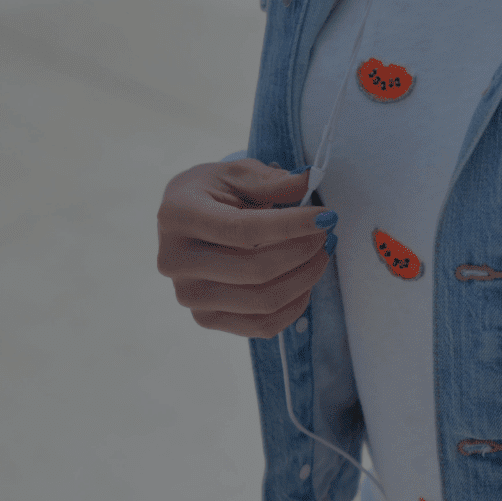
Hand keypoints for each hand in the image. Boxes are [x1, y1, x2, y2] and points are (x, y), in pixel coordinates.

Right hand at [156, 159, 332, 337]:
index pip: (243, 229)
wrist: (188, 222)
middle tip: (327, 235)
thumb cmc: (215, 193)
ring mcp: (188, 295)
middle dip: (304, 252)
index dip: (291, 226)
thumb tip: (308, 182)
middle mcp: (174, 260)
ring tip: (321, 255)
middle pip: (256, 270)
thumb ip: (272, 180)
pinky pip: (262, 326)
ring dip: (305, 279)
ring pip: (263, 301)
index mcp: (177, 216)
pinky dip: (294, 306)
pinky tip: (306, 282)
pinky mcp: (205, 319)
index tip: (326, 217)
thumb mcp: (238, 174)